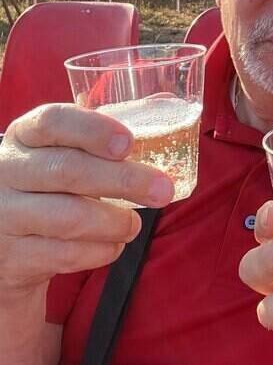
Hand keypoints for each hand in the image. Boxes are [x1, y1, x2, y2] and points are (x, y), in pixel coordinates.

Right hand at [0, 104, 173, 294]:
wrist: (5, 245)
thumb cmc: (48, 188)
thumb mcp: (62, 154)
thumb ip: (103, 137)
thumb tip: (164, 107)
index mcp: (25, 136)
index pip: (53, 121)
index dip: (93, 130)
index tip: (129, 143)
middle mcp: (7, 171)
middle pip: (69, 170)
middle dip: (125, 180)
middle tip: (163, 190)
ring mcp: (4, 214)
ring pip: (69, 217)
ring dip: (115, 222)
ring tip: (134, 224)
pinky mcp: (10, 257)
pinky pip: (65, 254)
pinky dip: (100, 251)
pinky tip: (112, 245)